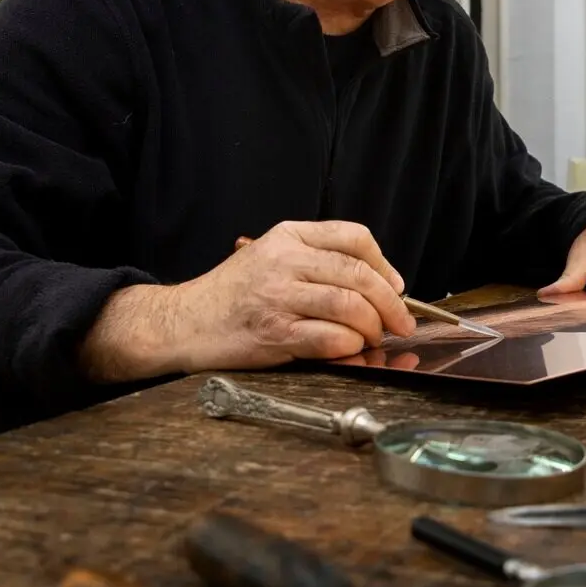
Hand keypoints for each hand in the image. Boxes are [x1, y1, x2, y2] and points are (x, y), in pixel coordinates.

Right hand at [80, 220, 414, 381]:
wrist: (183, 322)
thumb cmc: (230, 295)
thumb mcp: (267, 256)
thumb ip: (313, 260)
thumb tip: (375, 283)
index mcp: (287, 236)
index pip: (353, 237)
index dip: (384, 263)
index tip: (395, 285)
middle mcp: (284, 261)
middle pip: (359, 274)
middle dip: (391, 303)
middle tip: (402, 322)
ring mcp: (279, 297)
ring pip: (350, 307)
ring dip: (373, 327)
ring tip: (375, 338)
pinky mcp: (274, 333)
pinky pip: (330, 339)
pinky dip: (350, 347)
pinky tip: (350, 350)